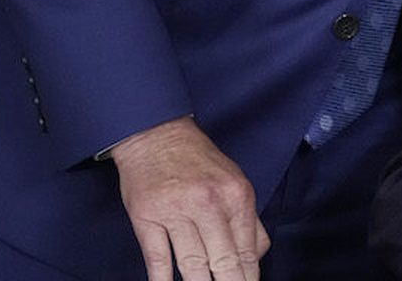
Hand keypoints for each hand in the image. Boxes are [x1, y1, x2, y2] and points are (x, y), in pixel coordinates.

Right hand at [107, 115, 268, 280]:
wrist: (156, 135)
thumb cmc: (198, 161)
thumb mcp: (234, 182)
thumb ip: (247, 219)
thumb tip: (255, 257)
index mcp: (236, 195)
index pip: (248, 249)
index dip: (248, 278)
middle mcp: (208, 203)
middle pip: (223, 260)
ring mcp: (175, 211)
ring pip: (192, 264)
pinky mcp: (146, 218)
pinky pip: (157, 258)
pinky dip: (162, 280)